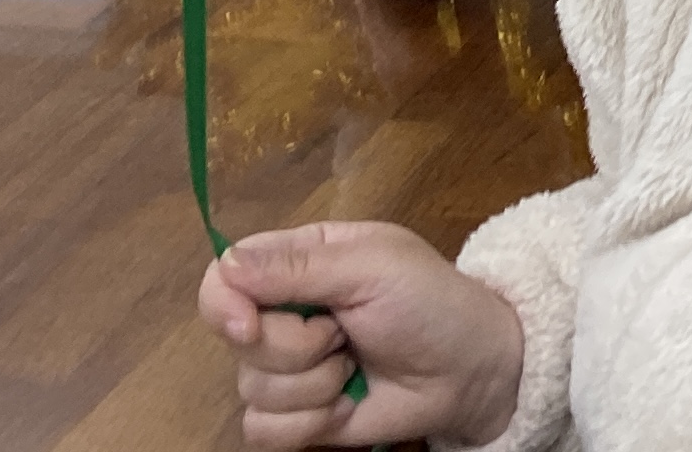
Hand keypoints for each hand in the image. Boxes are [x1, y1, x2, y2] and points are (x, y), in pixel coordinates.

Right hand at [199, 221, 522, 449]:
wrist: (469, 371)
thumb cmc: (432, 303)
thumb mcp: (374, 266)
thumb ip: (299, 266)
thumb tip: (225, 265)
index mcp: (299, 261)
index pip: (222, 277)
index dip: (224, 304)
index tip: (251, 325)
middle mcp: (283, 312)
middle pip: (236, 340)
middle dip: (297, 346)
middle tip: (346, 333)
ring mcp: (287, 368)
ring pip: (251, 389)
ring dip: (314, 385)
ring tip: (356, 365)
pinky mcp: (295, 416)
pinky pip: (263, 430)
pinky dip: (311, 422)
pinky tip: (348, 402)